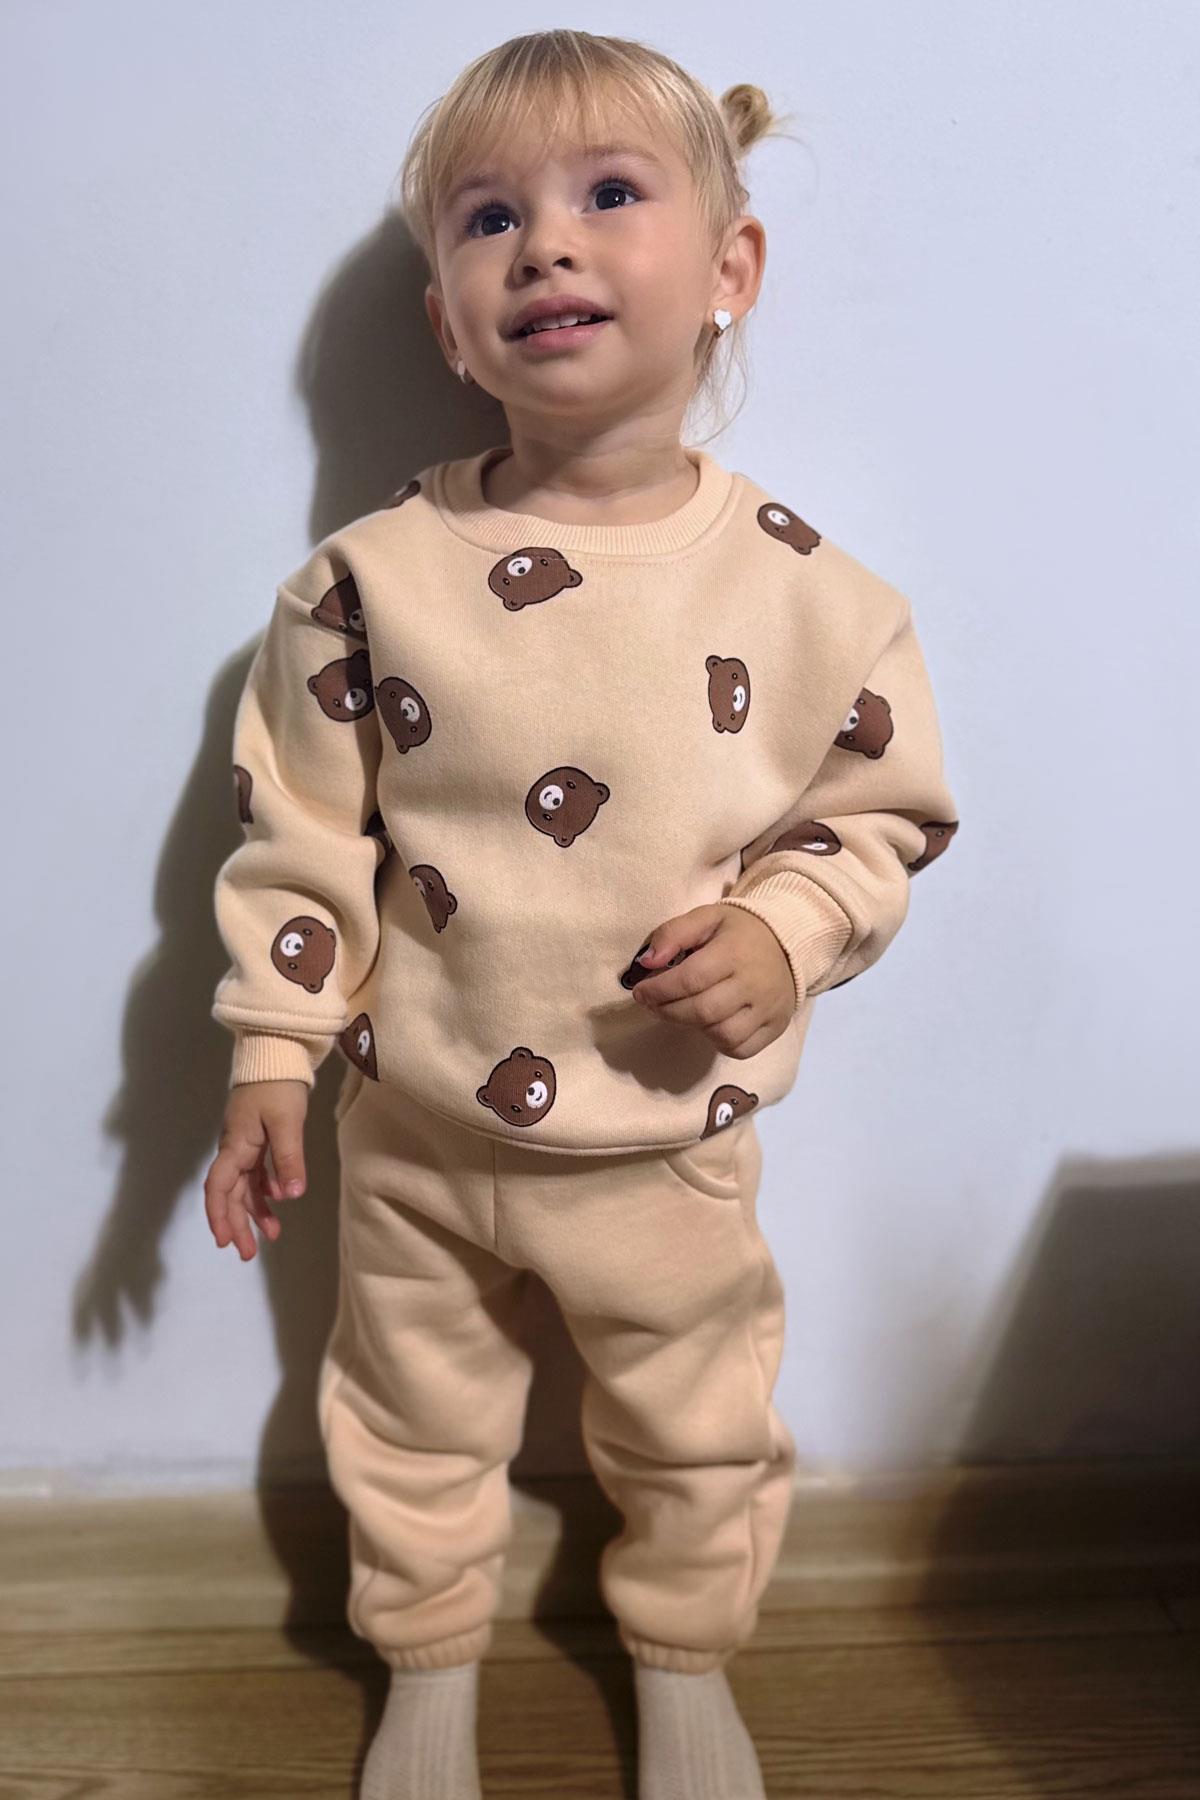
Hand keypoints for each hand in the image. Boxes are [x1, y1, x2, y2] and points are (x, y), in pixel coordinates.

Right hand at [204, 1080, 309, 1260]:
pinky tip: (279, 1202)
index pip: (219, 1187)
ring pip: (243, 1187)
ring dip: (253, 1212)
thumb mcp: (287, 1122)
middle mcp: (235, 1149)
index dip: (219, 1215)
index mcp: (235, 1145)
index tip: (224, 1240)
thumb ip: (289, 1158)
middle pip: (229, 1194)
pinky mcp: (256, 1141)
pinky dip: (265, 1192)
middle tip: (247, 1254)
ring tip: (270, 1236)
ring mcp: (244, 1146)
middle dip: (237, 1224)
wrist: (277, 1054)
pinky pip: (255, 1174)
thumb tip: (291, 1195)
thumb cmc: (279, 1085)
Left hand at [631, 904, 795, 1058]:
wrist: (789, 942)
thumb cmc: (739, 931)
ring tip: (684, 1011)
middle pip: (702, 1011)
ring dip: (693, 1027)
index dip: (658, 990)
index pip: (690, 979)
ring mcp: (768, 1009)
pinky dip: (719, 1043)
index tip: (640, 992)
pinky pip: (741, 1049)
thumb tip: (647, 963)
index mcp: (734, 952)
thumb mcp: (706, 917)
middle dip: (668, 1012)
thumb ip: (673, 934)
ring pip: (721, 1035)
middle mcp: (754, 984)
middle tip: (653, 1005)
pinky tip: (710, 1024)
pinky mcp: (776, 1027)